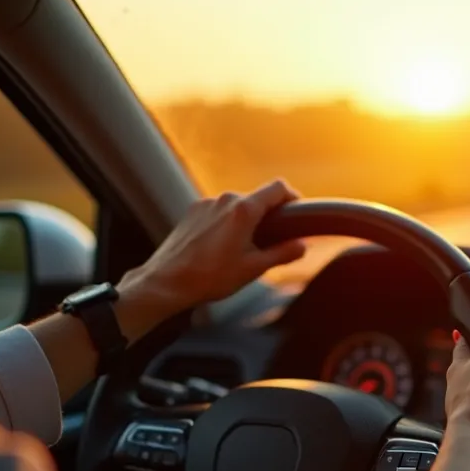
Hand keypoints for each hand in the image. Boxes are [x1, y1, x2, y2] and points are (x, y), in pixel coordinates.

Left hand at [113, 180, 306, 337]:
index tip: (295, 212)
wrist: (167, 282)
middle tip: (272, 241)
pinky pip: (218, 211)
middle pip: (257, 198)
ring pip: (237, 205)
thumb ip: (283, 253)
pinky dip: (226, 223)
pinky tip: (220, 247)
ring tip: (242, 248)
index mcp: (244, 210)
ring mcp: (206, 204)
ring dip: (245, 220)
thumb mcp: (254, 269)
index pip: (278, 187)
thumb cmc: (210, 277)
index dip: (292, 197)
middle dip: (268, 216)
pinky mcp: (192, 211)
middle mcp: (225, 200)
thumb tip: (302, 246)